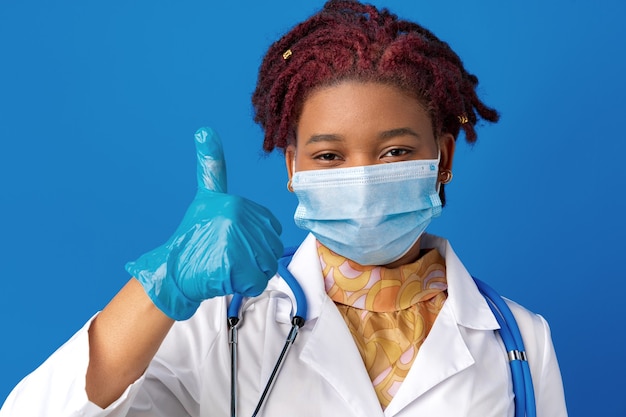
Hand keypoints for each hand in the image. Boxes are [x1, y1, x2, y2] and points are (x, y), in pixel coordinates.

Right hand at [125, 127, 282, 319]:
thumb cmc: (193, 235)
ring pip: (267, 265)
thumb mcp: (206, 197)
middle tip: (228, 256)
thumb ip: (211, 167)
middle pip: (270, 248)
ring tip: (227, 266)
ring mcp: (234, 242)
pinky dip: (246, 286)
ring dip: (251, 273)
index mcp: (236, 203)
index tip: (233, 240)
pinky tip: (227, 278)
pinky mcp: (232, 267)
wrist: (173, 271)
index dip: (256, 240)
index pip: (271, 229)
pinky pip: (257, 281)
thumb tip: (205, 130)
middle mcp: (237, 219)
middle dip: (255, 259)